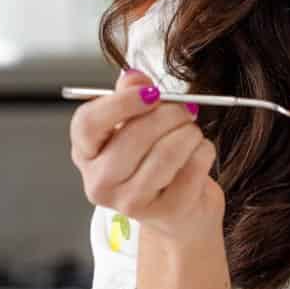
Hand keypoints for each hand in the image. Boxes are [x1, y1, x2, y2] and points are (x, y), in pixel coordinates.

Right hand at [70, 67, 224, 248]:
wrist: (178, 210)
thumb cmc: (152, 158)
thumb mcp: (136, 123)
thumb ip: (132, 94)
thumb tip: (134, 77)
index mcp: (86, 153)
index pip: (88, 124)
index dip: (121, 103)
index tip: (152, 92)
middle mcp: (100, 182)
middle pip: (132, 138)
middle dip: (168, 115)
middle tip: (185, 108)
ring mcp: (130, 203)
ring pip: (165, 154)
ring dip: (188, 132)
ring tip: (192, 130)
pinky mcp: (166, 211)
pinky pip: (192, 168)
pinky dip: (203, 150)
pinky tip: (199, 150)